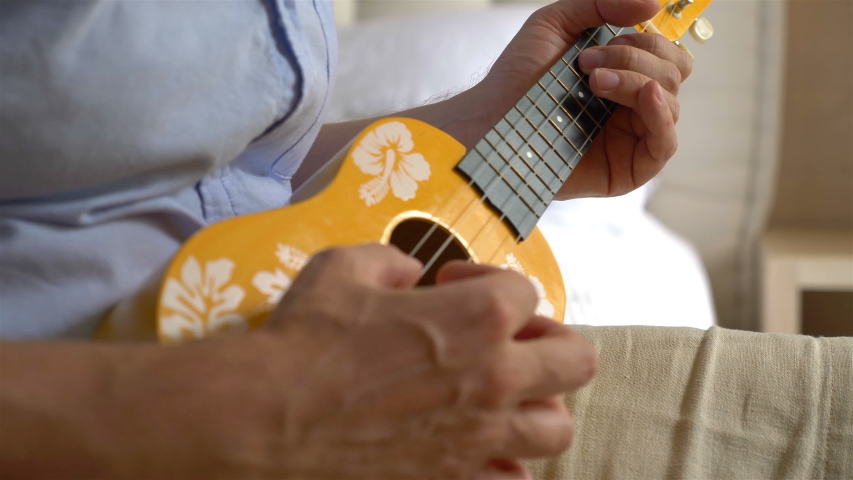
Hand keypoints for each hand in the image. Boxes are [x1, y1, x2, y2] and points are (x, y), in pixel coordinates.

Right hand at [256, 244, 596, 478]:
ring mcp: (480, 438)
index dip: (486, 281)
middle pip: (573, 360)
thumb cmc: (306, 339)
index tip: (448, 286)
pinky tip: (478, 449)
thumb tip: (408, 272)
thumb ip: (391, 260)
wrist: (266, 420)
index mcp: (478, 317)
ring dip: (538, 407)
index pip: (525, 293)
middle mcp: (495, 378)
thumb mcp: (344, 267)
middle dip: (549, 341)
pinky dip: (505, 465)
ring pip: (556, 429)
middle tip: (510, 339)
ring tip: (504, 398)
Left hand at [475, 0, 691, 198]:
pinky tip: (647, 97)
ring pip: (670, 103)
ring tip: (593, 82)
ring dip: (637, 81)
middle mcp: (633, 108)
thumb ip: (603, 4)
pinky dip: (662, 116)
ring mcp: (632, 140)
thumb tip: (655, 4)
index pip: (668, 55)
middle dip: (636, 59)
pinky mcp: (626, 170)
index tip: (608, 40)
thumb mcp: (557, 23)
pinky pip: (666, 144)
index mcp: (625, 76)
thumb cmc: (518, 76)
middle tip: (588, 65)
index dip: (650, 40)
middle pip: (674, 74)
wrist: (490, 120)